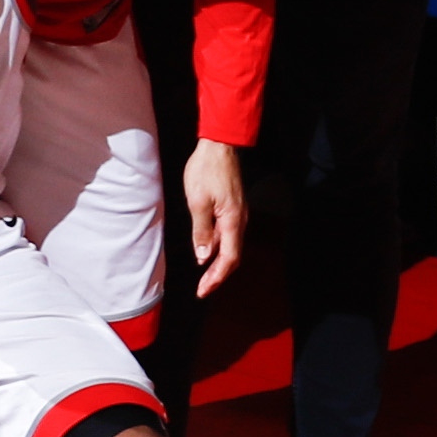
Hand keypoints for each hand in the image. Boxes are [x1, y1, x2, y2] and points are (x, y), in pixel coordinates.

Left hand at [182, 140, 245, 296]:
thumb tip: (203, 257)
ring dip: (217, 263)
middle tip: (202, 289)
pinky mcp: (232, 208)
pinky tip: (204, 251)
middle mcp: (239, 221)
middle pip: (232, 256)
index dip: (216, 277)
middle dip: (217, 275)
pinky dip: (216, 247)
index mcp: (232, 221)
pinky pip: (227, 234)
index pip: (228, 258)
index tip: (203, 290)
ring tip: (203, 277)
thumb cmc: (206, 170)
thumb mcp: (197, 201)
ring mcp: (237, 215)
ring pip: (229, 246)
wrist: (219, 146)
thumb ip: (201, 231)